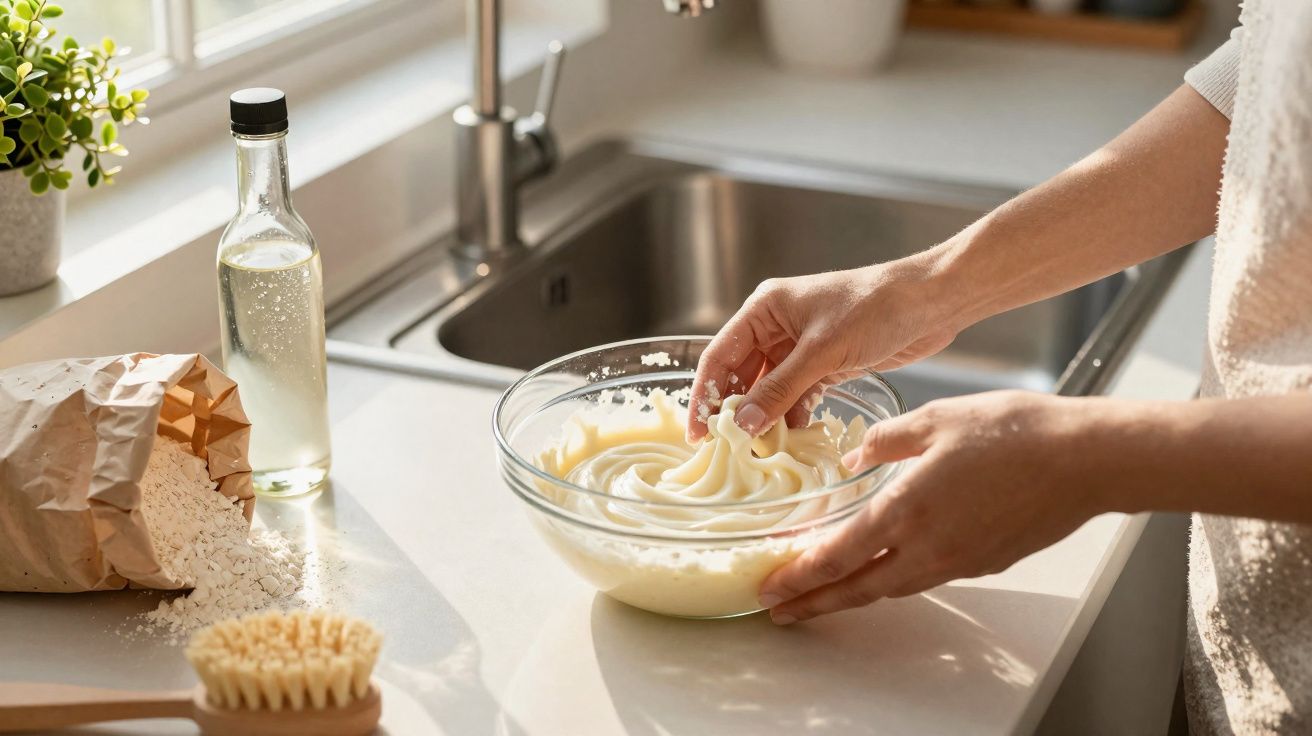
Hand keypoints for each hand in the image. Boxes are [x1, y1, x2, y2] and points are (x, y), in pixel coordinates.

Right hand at [687, 261, 958, 441]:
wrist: (933, 302)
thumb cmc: (876, 307)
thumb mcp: (822, 351)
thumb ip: (781, 389)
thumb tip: (743, 424)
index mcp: (765, 309)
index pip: (720, 355)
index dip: (706, 395)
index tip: (699, 433)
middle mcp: (777, 326)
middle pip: (742, 375)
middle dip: (736, 411)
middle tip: (728, 450)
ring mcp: (802, 347)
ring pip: (769, 389)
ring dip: (766, 418)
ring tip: (759, 452)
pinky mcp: (826, 364)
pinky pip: (797, 396)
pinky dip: (793, 416)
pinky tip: (793, 439)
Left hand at [758, 390, 1115, 623]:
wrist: (1084, 460)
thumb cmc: (1014, 432)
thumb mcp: (935, 420)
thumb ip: (885, 442)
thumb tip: (854, 458)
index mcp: (907, 511)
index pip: (837, 556)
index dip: (799, 577)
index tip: (771, 589)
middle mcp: (928, 548)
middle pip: (858, 588)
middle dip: (815, 603)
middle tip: (782, 612)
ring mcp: (958, 561)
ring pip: (892, 587)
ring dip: (853, 594)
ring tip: (824, 596)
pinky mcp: (983, 561)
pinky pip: (925, 576)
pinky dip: (894, 579)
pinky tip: (887, 568)